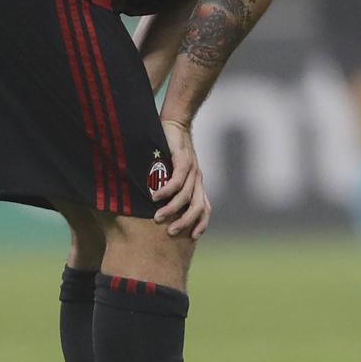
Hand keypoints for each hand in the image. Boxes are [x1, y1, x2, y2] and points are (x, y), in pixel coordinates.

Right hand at [152, 119, 211, 238]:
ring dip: (172, 209)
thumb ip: (170, 187)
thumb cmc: (170, 150)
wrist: (175, 123)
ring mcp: (192, 170)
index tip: (193, 238)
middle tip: (170, 232)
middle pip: (197, 207)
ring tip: (157, 217)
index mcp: (197, 184)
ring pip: (186, 196)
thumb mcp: (173, 172)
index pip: (205, 208)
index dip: (202, 224)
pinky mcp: (184, 159)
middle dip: (185, 222)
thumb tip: (158, 206)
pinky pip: (178, 180)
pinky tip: (156, 196)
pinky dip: (167, 190)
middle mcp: (198, 179)